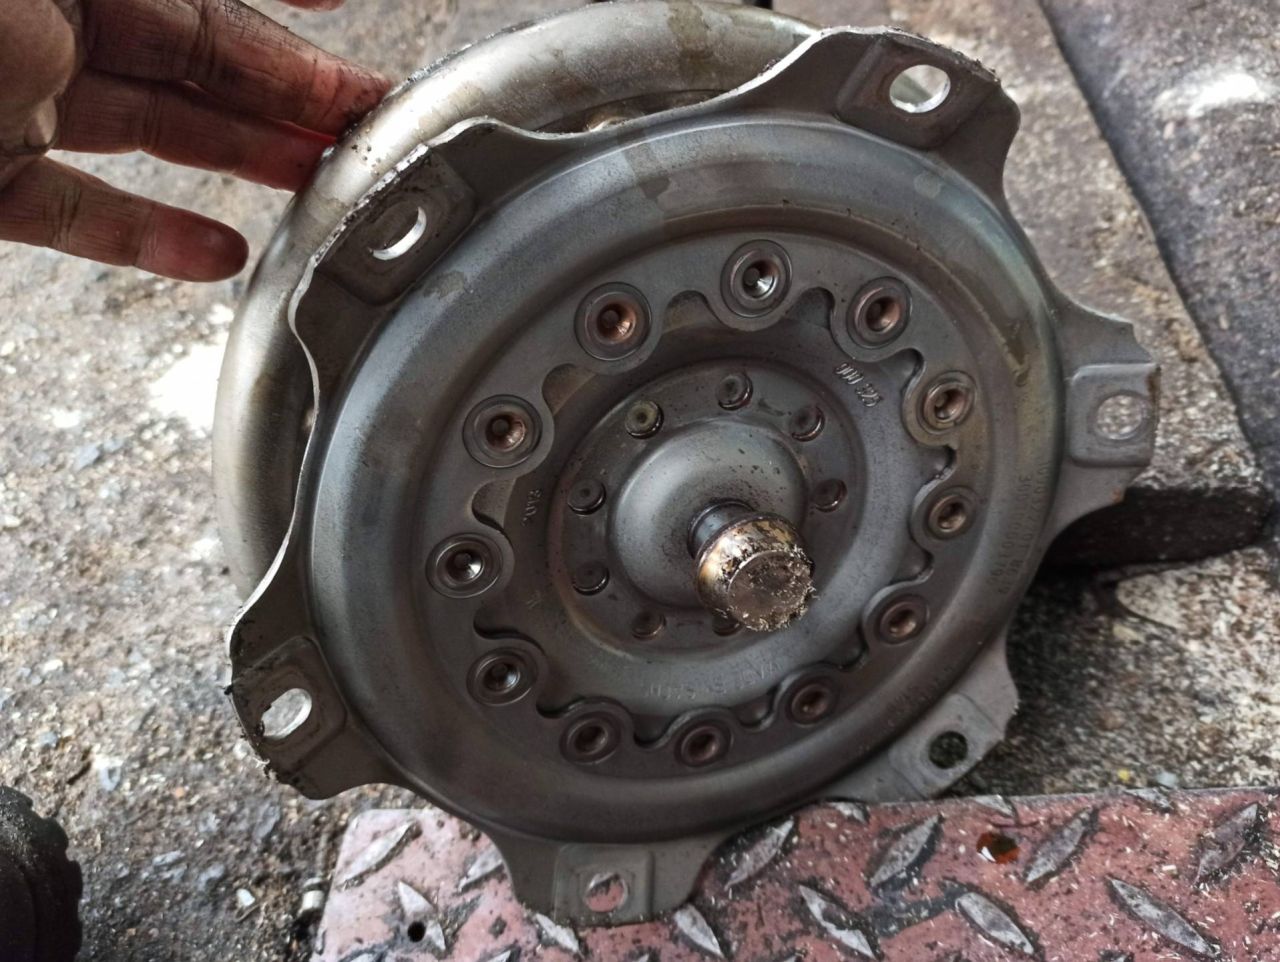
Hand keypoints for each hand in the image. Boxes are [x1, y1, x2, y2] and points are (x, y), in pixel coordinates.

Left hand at [0, 0, 389, 280]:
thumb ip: (183, 5)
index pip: (208, 5)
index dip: (291, 32)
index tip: (353, 35)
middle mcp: (46, 27)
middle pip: (198, 65)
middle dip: (294, 97)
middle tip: (365, 127)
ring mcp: (11, 103)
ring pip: (150, 134)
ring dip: (244, 157)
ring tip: (317, 182)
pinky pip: (77, 213)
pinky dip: (152, 236)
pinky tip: (216, 251)